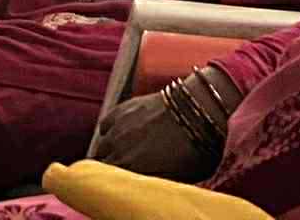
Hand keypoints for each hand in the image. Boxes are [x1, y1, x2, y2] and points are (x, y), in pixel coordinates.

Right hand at [92, 91, 219, 181]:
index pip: (110, 183)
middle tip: (126, 170)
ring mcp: (118, 129)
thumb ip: (156, 183)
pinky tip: (120, 134)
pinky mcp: (120, 110)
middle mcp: (119, 149)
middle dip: (112, 168)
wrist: (196, 111)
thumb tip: (148, 190)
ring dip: (110, 151)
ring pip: (103, 145)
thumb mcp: (180, 177)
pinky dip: (109, 131)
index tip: (124, 186)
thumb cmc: (195, 149)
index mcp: (132, 169)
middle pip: (102, 164)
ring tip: (123, 153)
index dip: (117, 185)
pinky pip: (104, 126)